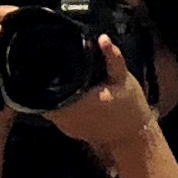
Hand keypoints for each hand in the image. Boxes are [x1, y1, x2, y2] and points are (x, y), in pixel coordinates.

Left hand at [42, 35, 163, 165]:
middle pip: (44, 91)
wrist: (133, 139)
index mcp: (78, 101)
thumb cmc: (130, 109)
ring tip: (59, 73)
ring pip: (48, 101)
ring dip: (52, 89)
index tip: (46, 57)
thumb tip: (103, 38)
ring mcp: (66, 125)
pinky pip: (56, 110)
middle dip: (48, 77)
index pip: (47, 84)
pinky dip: (59, 99)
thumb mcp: (123, 79)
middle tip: (53, 61)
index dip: (43, 70)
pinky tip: (68, 89)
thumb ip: (113, 58)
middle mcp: (68, 115)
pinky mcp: (68, 129)